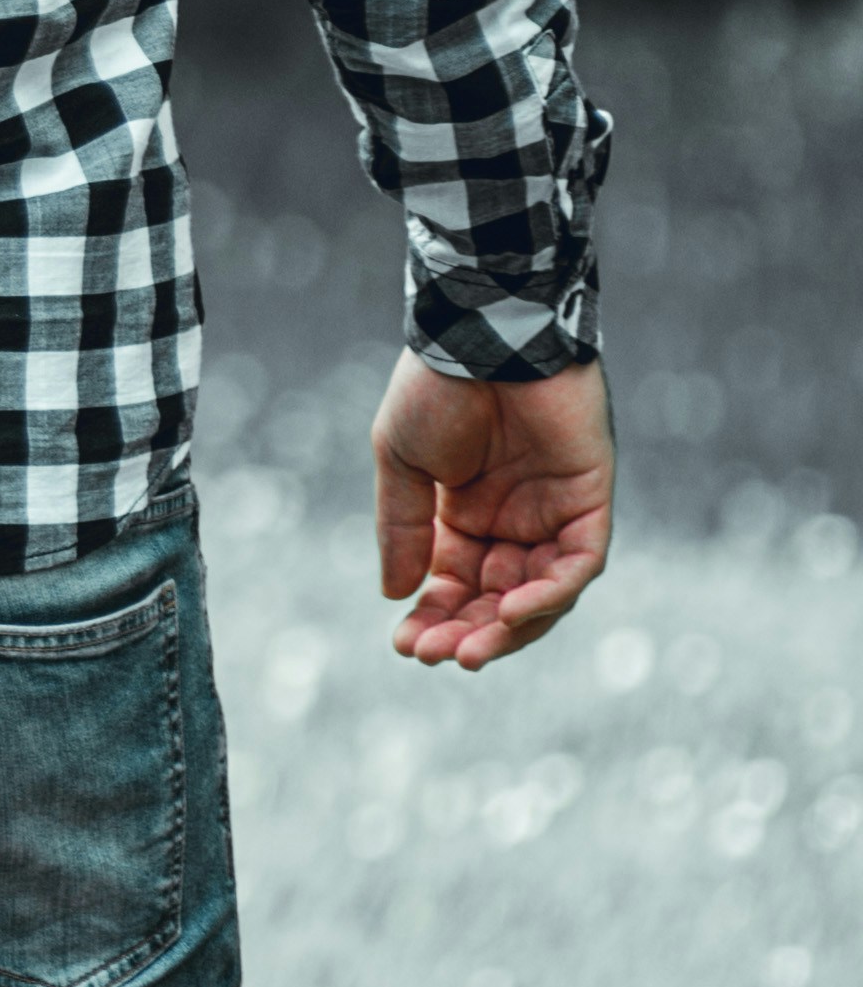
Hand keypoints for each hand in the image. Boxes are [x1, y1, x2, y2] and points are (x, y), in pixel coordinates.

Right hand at [371, 350, 614, 670]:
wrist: (482, 332)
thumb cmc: (437, 387)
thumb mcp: (402, 464)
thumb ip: (404, 530)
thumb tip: (395, 596)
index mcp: (466, 514)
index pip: (455, 585)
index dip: (433, 618)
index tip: (406, 644)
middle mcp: (514, 520)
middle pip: (499, 600)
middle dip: (468, 632)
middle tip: (437, 655)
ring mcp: (555, 511)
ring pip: (542, 593)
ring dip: (509, 627)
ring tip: (473, 647)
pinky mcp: (590, 498)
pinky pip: (580, 563)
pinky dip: (551, 593)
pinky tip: (511, 609)